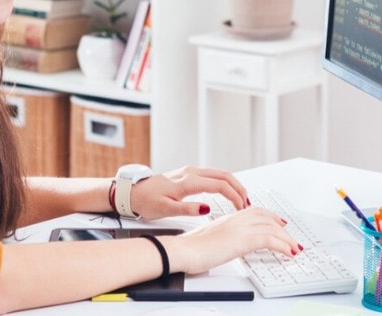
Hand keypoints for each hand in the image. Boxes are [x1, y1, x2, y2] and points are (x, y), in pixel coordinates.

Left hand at [129, 166, 249, 219]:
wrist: (133, 192)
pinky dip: (225, 182)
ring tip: (242, 199)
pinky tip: (227, 191)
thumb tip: (207, 208)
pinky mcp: (188, 174)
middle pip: (224, 175)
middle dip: (239, 188)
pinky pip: (212, 174)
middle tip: (248, 203)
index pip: (220, 185)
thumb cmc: (146, 201)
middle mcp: (191, 172)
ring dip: (233, 184)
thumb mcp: (165, 209)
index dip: (234, 196)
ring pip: (219, 173)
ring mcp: (190, 171)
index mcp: (188, 181)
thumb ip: (187, 209)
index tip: (242, 208)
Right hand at [164, 207, 300, 274]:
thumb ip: (222, 238)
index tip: (278, 223)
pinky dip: (284, 246)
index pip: (255, 212)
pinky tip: (288, 253)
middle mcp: (236, 219)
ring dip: (287, 239)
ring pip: (272, 228)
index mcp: (228, 218)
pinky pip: (271, 239)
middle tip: (291, 237)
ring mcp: (240, 228)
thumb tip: (226, 245)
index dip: (270, 217)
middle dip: (282, 228)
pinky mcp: (243, 239)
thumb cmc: (190, 247)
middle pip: (267, 218)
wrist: (183, 249)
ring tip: (294, 248)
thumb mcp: (209, 239)